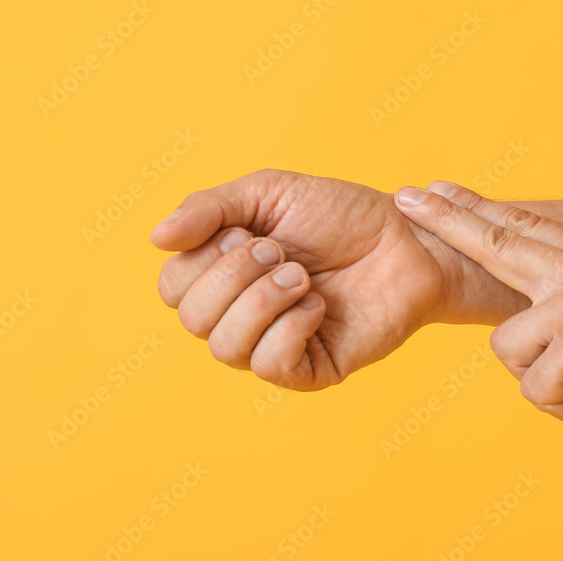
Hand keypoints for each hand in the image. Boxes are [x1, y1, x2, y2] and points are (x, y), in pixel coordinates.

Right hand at [150, 170, 524, 390]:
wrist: (407, 237)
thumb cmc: (340, 215)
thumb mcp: (269, 192)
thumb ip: (209, 208)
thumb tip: (155, 238)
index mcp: (224, 276)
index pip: (172, 287)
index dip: (203, 258)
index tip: (247, 231)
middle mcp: (241, 315)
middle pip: (193, 318)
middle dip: (235, 275)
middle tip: (282, 252)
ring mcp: (273, 345)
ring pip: (224, 348)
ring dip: (262, 300)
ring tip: (303, 276)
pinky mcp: (309, 370)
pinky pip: (270, 366)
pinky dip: (290, 328)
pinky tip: (318, 305)